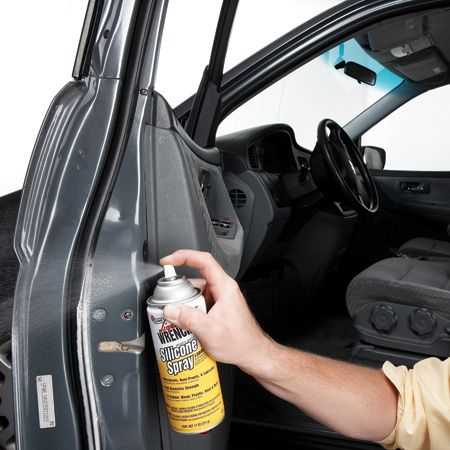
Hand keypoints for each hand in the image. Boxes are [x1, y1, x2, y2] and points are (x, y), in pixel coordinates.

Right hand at [160, 250, 272, 373]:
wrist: (252, 354)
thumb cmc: (240, 342)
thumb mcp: (210, 331)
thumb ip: (188, 319)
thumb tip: (170, 309)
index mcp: (224, 287)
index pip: (203, 261)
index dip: (184, 256)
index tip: (168, 261)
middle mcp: (223, 289)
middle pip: (195, 279)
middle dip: (180, 291)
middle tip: (169, 304)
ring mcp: (220, 298)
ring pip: (195, 293)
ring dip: (185, 304)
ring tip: (179, 319)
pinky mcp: (216, 307)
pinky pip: (199, 303)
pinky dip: (189, 310)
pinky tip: (186, 324)